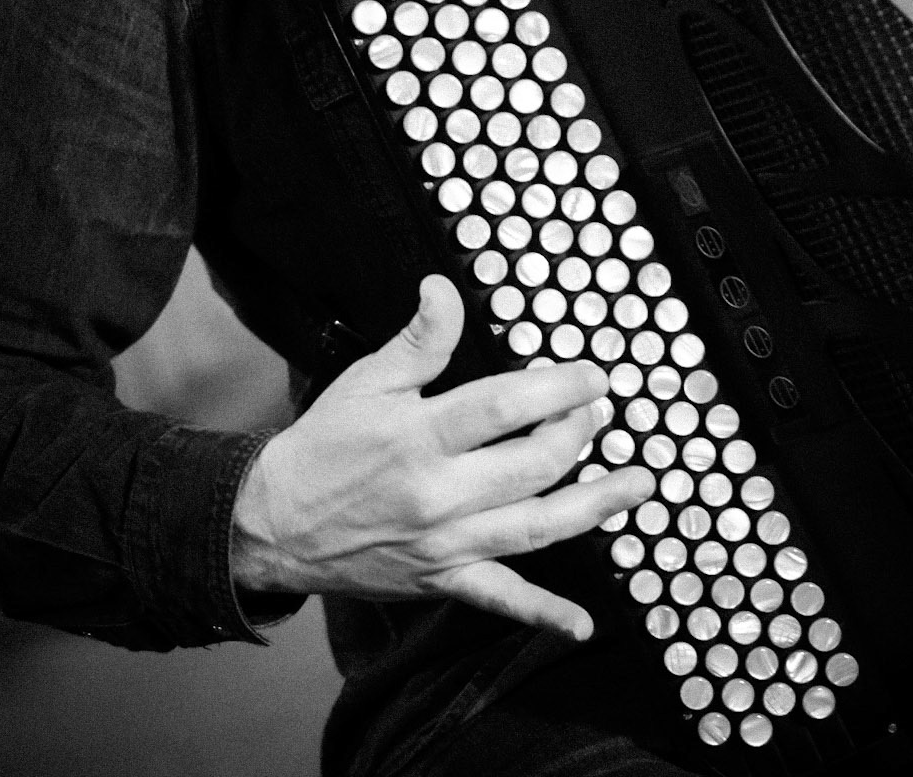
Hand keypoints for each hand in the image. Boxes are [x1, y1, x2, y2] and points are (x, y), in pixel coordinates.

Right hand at [231, 274, 654, 639]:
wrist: (275, 525)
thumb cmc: (325, 445)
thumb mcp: (367, 380)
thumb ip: (419, 340)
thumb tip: (444, 289)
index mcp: (420, 438)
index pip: (504, 407)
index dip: (557, 389)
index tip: (591, 375)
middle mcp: (439, 495)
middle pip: (532, 467)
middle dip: (579, 436)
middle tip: (603, 414)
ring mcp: (445, 544)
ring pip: (535, 529)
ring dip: (593, 507)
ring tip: (637, 485)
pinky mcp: (441, 580)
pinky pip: (501, 601)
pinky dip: (544, 614)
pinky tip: (584, 623)